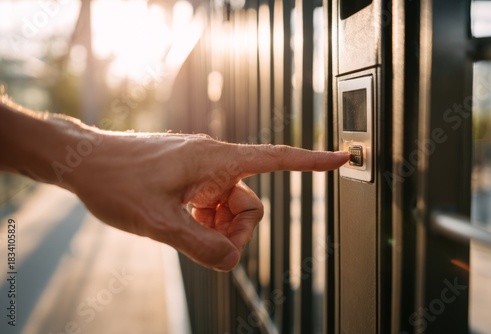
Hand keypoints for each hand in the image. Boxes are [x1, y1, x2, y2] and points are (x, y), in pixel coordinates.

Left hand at [65, 132, 348, 270]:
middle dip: (235, 234)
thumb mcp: (158, 222)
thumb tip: (232, 262)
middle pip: (251, 206)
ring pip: (231, 210)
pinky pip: (213, 206)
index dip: (312, 162)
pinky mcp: (191, 179)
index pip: (277, 158)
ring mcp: (203, 171)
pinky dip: (204, 222)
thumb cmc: (117, 181)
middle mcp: (216, 162)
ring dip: (215, 229)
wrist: (86, 161)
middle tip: (206, 248)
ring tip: (182, 231)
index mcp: (217, 161)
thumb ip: (200, 246)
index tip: (342, 158)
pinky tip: (178, 223)